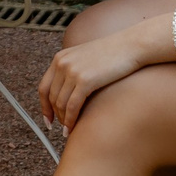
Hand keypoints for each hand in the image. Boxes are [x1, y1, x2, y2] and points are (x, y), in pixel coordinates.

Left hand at [37, 26, 152, 131]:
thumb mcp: (86, 58)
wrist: (131, 45)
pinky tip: (73, 127)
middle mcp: (62, 63)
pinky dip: (71, 120)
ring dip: (64, 120)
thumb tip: (67, 94)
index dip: (44, 106)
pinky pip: (72, 106)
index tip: (48, 119)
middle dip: (55, 115)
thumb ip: (73, 71)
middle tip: (62, 127)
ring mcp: (72, 71)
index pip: (43, 87)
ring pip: (60, 104)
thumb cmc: (114, 54)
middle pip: (51, 97)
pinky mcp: (85, 80)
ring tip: (69, 130)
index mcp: (60, 58)